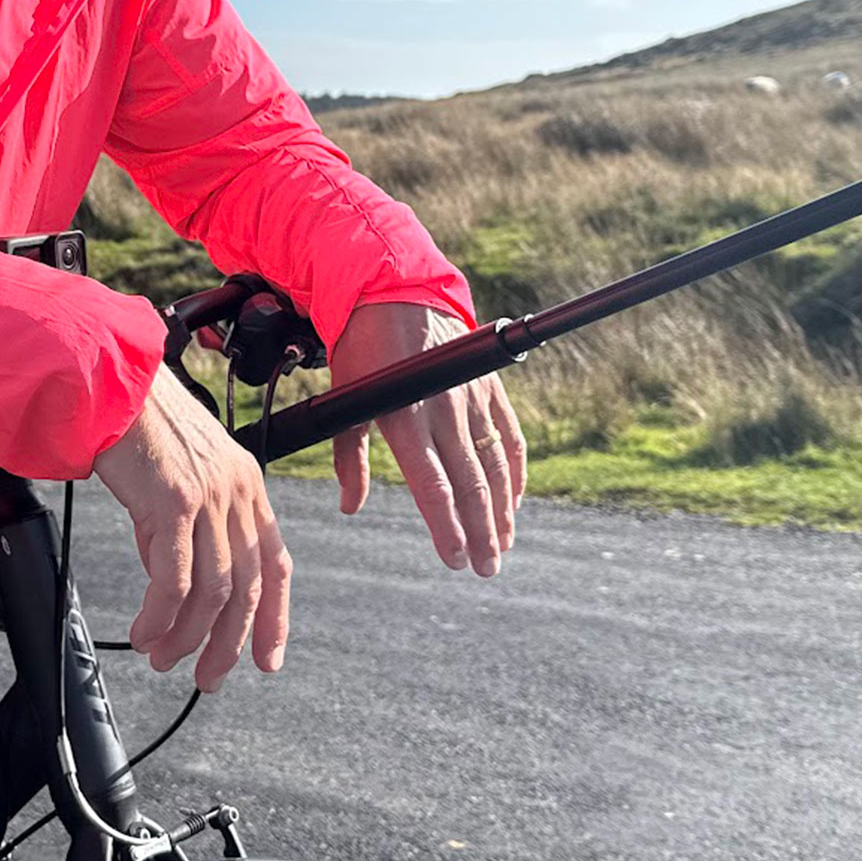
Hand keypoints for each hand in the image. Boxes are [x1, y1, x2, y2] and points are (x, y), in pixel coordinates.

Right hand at [93, 362, 291, 691]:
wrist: (111, 384)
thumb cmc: (138, 424)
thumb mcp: (178, 478)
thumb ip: (183, 530)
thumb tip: (170, 584)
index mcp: (247, 485)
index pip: (276, 564)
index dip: (274, 618)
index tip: (265, 659)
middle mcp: (237, 492)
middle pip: (248, 589)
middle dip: (228, 643)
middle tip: (206, 676)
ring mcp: (210, 497)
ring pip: (213, 592)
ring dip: (187, 636)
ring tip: (163, 657)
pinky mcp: (175, 501)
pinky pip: (174, 581)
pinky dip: (160, 617)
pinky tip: (146, 632)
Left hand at [328, 302, 526, 576]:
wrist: (395, 293)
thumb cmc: (363, 351)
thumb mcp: (347, 401)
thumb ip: (351, 457)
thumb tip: (350, 505)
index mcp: (405, 417)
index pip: (433, 486)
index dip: (447, 528)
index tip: (455, 559)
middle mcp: (443, 410)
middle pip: (471, 485)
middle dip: (481, 533)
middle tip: (486, 568)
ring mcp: (472, 398)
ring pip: (495, 467)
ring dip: (501, 511)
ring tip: (502, 545)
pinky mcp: (490, 387)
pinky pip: (511, 437)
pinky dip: (514, 472)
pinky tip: (513, 501)